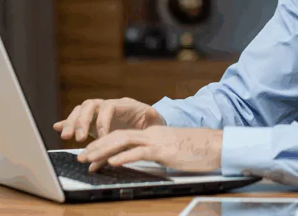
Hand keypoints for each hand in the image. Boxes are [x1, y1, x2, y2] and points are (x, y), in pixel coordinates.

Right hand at [53, 98, 165, 141]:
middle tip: (79, 138)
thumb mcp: (154, 121)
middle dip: (82, 121)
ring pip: (81, 111)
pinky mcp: (92, 123)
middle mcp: (108, 106)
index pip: (108, 107)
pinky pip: (77, 120)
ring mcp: (98, 113)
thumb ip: (150, 118)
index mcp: (123, 104)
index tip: (103, 137)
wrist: (147, 126)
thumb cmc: (151, 124)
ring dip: (72, 123)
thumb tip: (152, 112)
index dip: (103, 121)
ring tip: (66, 136)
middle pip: (90, 105)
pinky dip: (67, 123)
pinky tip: (57, 127)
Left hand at [76, 126, 222, 171]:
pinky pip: (139, 152)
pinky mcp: (163, 150)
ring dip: (102, 151)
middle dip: (96, 147)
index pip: (122, 136)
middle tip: (80, 157)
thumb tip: (144, 162)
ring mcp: (157, 140)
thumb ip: (156, 154)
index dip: (103, 145)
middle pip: (117, 136)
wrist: (217, 146)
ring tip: (88, 160)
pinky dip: (123, 156)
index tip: (90, 156)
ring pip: (122, 141)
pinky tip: (112, 163)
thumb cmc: (197, 150)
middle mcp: (151, 134)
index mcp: (152, 134)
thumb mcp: (171, 152)